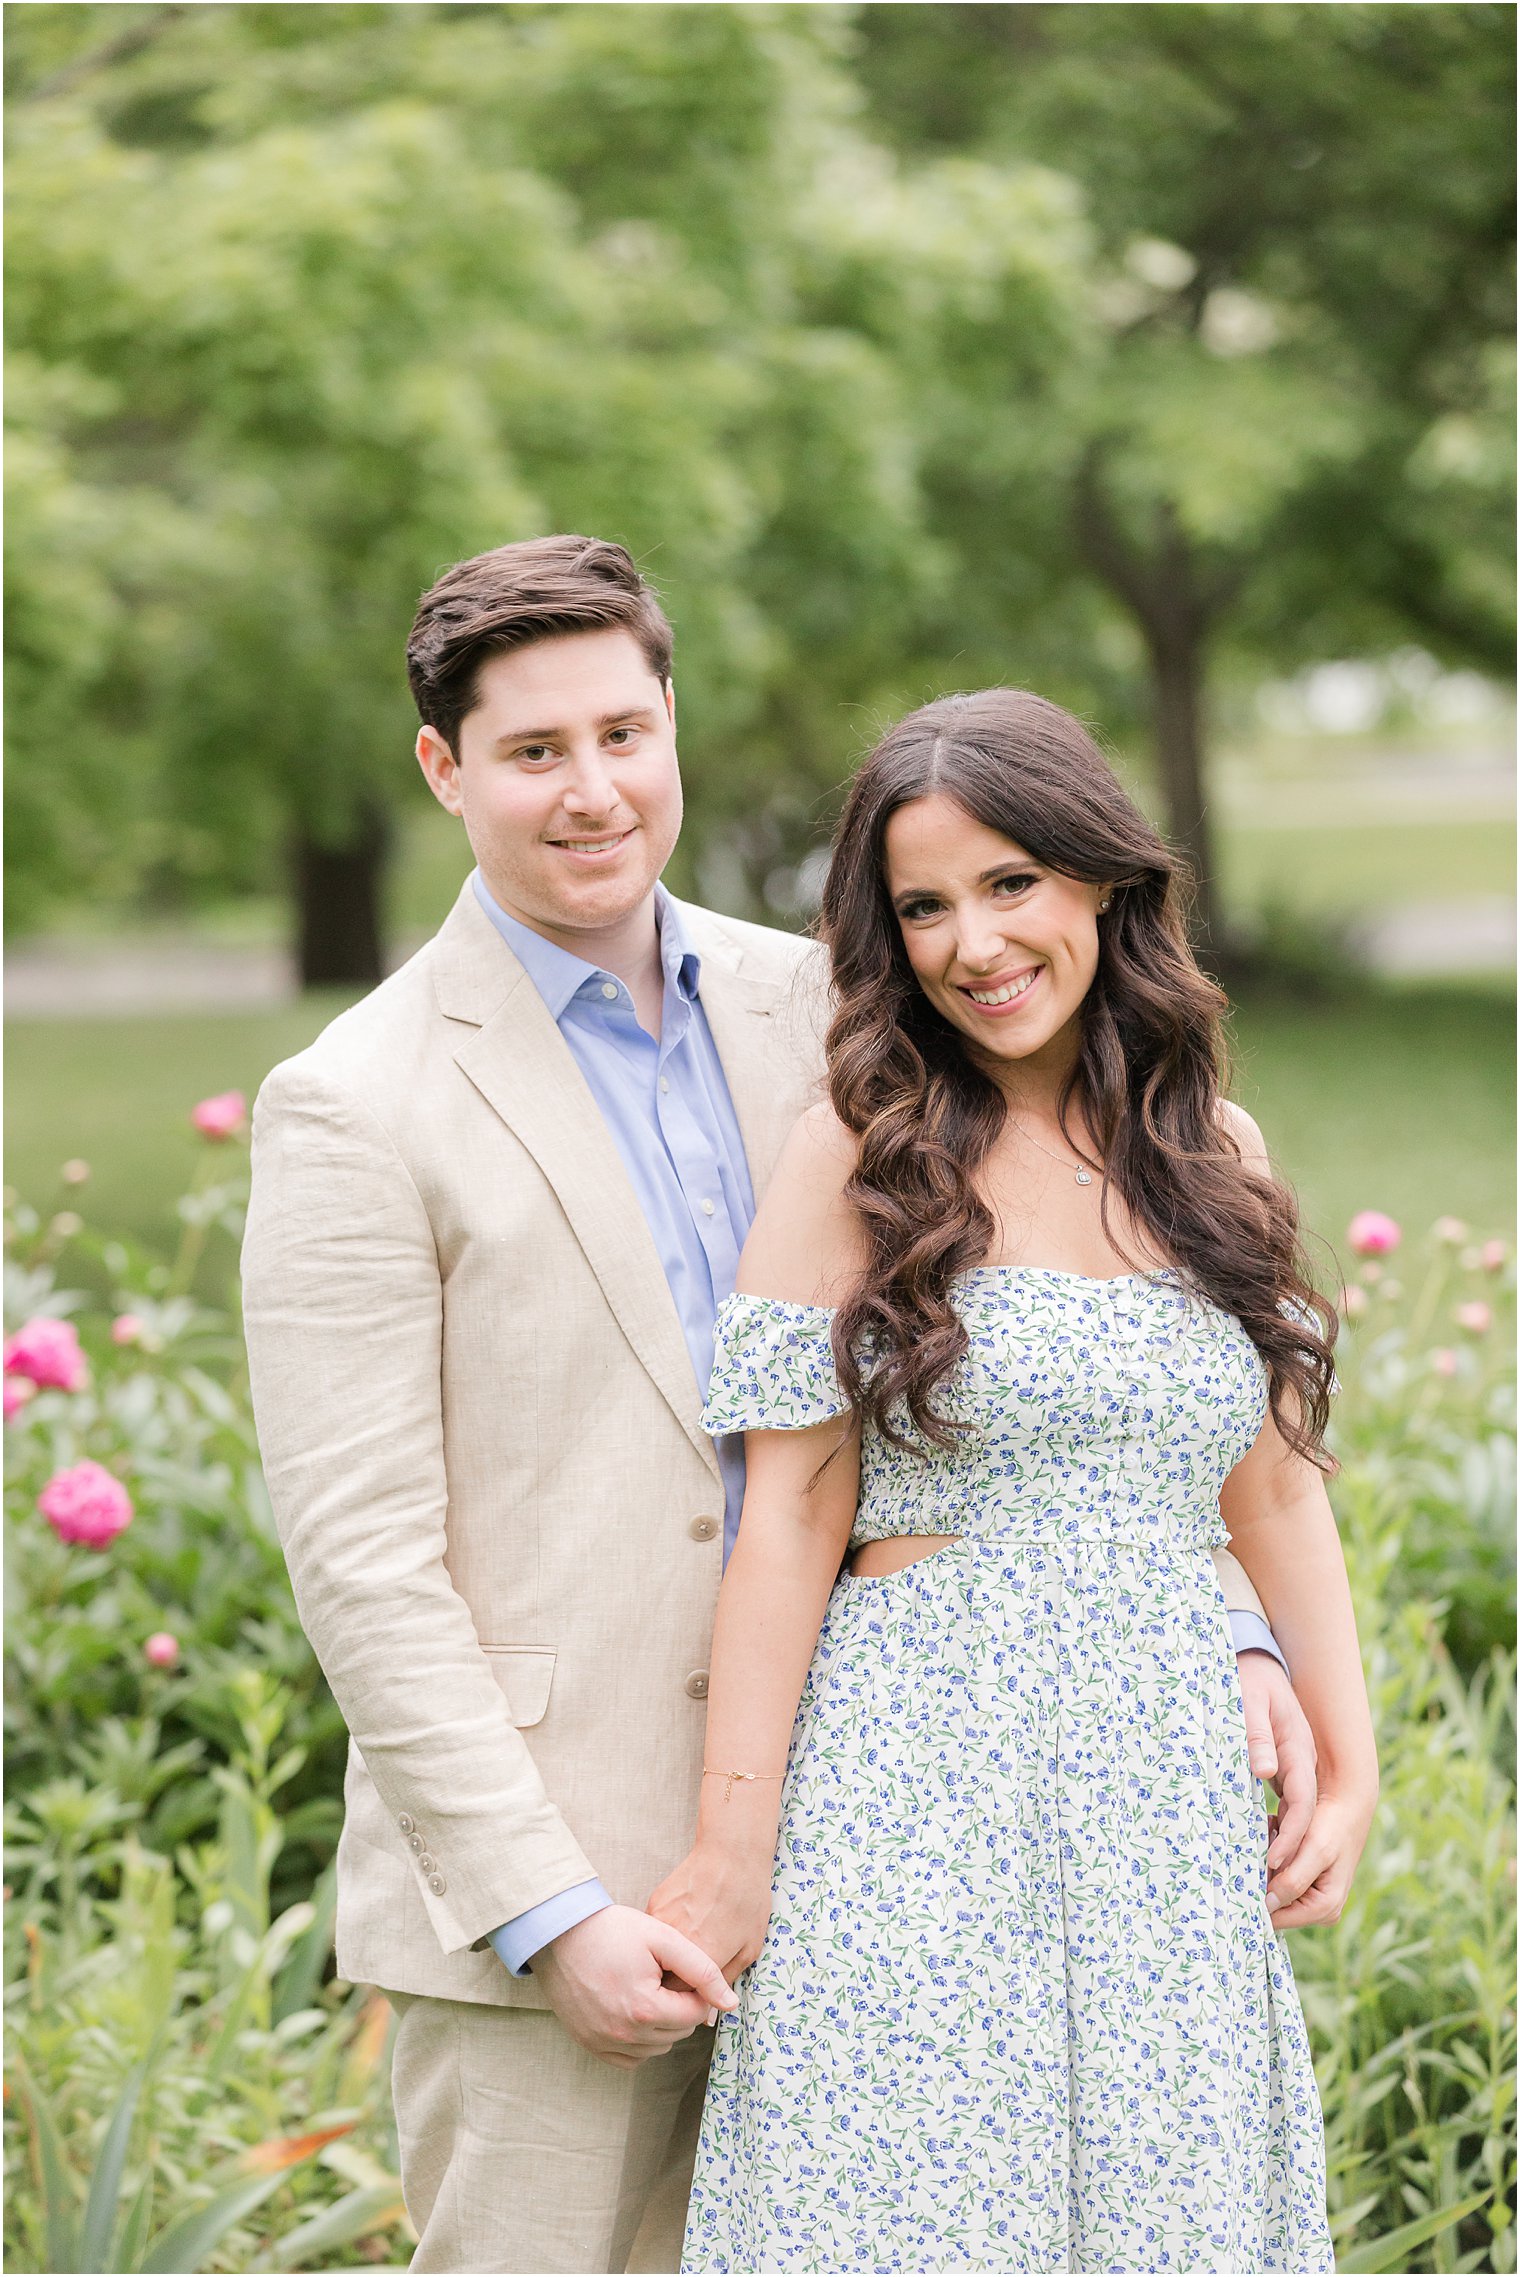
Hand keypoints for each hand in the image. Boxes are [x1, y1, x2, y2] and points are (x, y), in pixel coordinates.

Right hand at [531, 1903, 735, 2068]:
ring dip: (661, 2026)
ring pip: (656, 2049)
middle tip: (663, 1977)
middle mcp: (624, 2034)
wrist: (559, 1932)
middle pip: (677, 2033)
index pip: (695, 2015)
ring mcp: (603, 2042)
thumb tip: (730, 2003)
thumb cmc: (612, 1930)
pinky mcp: (589, 2044)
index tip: (680, 1970)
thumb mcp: (662, 1938)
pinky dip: (638, 2041)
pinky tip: (633, 2011)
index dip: (695, 1991)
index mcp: (646, 2009)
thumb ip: (701, 1970)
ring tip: (648, 1990)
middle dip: (679, 2008)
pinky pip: (629, 2058)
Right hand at [648, 1843, 773, 1986]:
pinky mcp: (653, 1905)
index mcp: (703, 1957)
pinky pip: (652, 1933)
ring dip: (665, 1960)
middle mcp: (677, 1943)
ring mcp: (660, 1922)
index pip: (682, 1998)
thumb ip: (725, 1982)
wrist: (732, 1853)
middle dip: (675, 1981)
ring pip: (655, 1956)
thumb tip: (711, 2007)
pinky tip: (682, 1923)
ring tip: (690, 1943)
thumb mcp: (749, 1948)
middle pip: (664, 1979)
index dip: (690, 1999)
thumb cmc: (747, 1899)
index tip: (699, 1991)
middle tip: (696, 1965)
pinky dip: (661, 1936)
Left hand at [1236, 1648, 1316, 1889]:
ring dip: (1281, 1859)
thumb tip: (1265, 1770)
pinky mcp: (1283, 1781)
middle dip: (1290, 1863)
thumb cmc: (1251, 1683)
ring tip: (1254, 1887)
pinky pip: (1284, 1820)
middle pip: (1307, 1826)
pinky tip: (1248, 1859)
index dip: (1290, 1837)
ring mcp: (1296, 1777)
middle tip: (1262, 1894)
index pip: (1303, 1804)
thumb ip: (1256, 1735)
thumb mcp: (1251, 1703)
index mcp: (1300, 1755)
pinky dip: (1271, 1843)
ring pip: (1297, 1827)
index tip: (1272, 1864)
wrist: (1258, 1666)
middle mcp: (1304, 1771)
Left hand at [1264, 1785, 1375, 1929]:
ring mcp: (1313, 1900)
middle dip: (1263, 1880)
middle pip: (1275, 1906)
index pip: (1279, 1919)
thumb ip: (1293, 1880)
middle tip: (1260, 1850)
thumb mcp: (1315, 1851)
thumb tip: (1269, 1905)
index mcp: (1325, 1909)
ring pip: (1273, 1891)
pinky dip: (1271, 1862)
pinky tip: (1274, 1840)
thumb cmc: (1332, 1827)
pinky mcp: (1305, 1887)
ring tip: (1271, 1840)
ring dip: (1266, 1868)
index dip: (1258, 1901)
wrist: (1344, 1808)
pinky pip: (1277, 1880)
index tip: (1243, 1877)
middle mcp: (1321, 1912)